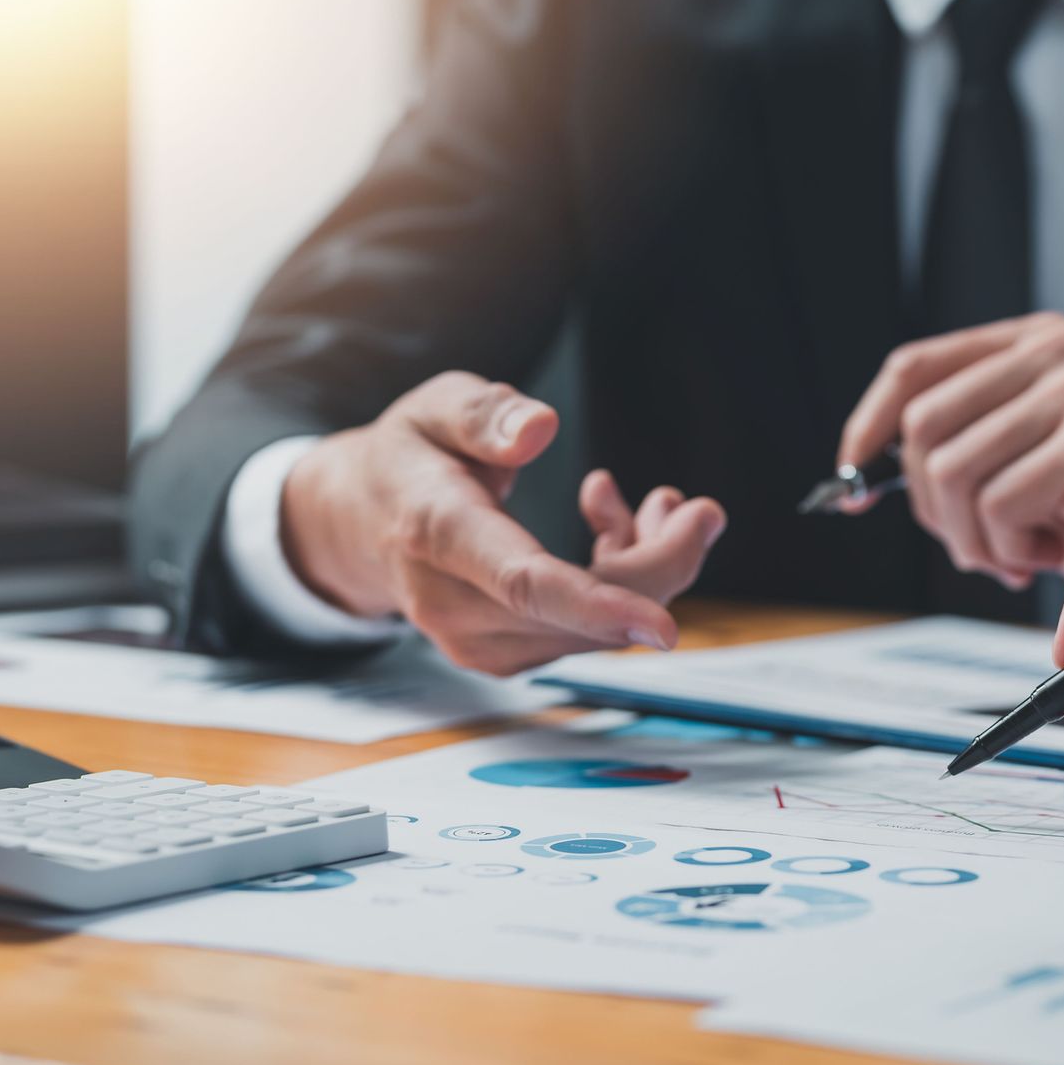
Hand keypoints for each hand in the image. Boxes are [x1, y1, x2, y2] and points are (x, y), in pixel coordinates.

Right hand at [282, 372, 724, 674]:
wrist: (364, 521)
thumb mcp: (434, 408)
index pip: (524, 583)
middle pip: (585, 614)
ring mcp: (476, 641)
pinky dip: (621, 588)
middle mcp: (452, 604)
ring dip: (646, 570)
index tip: (665, 627)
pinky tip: (613, 530)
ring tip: (646, 504)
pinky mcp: (502, 656)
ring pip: (597, 631)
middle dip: (663, 564)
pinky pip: (585, 635)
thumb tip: (540, 428)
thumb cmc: (410, 458)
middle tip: (700, 509)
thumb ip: (485, 415)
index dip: (600, 606)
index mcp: (437, 532)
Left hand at [838, 314, 1063, 588]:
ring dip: (972, 536)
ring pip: (950, 473)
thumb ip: (956, 444)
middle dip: (931, 507)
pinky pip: (996, 505)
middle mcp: (1055, 348)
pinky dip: (1009, 547)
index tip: (851, 478)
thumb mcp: (1020, 455)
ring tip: (1015, 553)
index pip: (916, 367)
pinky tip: (1045, 554)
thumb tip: (856, 469)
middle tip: (976, 545)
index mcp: (1033, 341)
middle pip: (923, 427)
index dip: (870, 424)